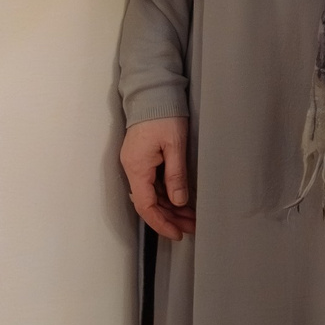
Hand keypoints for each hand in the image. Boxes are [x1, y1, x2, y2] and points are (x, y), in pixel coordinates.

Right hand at [121, 117, 194, 238]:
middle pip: (149, 203)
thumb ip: (176, 175)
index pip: (145, 206)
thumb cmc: (164, 113)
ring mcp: (136, 163)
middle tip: (192, 226)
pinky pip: (152, 184)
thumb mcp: (175, 144)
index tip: (178, 233)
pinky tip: (180, 200)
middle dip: (170, 217)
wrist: (153, 91)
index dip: (161, 223)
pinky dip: (166, 194)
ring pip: (151, 194)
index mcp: (137, 167)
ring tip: (190, 217)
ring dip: (169, 207)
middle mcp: (132, 168)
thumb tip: (178, 202)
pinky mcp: (141, 158)